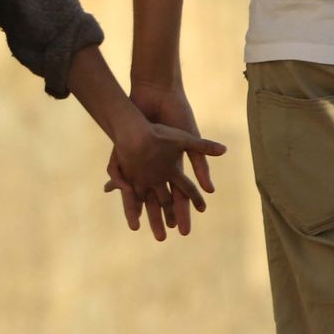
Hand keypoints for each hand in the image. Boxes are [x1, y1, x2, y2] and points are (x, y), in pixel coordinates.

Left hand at [105, 84, 223, 240]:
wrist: (153, 96)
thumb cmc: (174, 116)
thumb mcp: (188, 139)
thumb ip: (202, 157)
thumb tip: (212, 184)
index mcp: (174, 163)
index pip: (181, 191)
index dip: (187, 206)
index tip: (190, 222)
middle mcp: (158, 166)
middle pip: (161, 197)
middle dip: (163, 216)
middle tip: (164, 237)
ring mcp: (142, 163)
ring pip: (142, 193)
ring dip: (141, 210)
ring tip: (140, 229)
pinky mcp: (127, 157)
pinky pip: (124, 180)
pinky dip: (123, 193)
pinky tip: (122, 206)